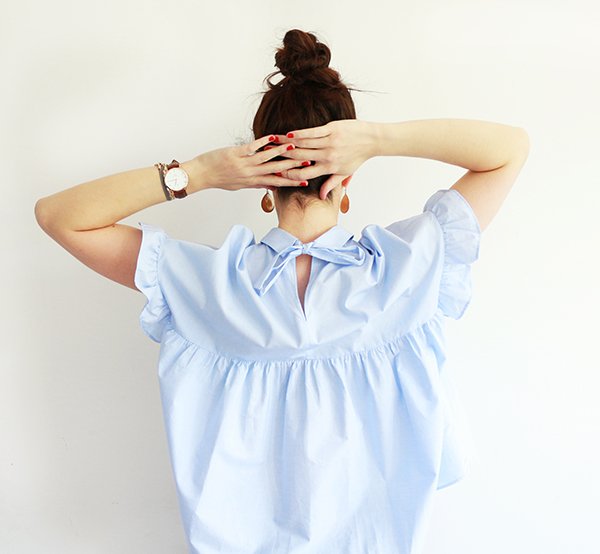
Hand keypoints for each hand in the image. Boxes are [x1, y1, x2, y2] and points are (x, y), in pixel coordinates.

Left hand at [190, 134, 307, 192]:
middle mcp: (250, 175)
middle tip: (307, 163)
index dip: (291, 182)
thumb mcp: (239, 185)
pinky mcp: (235, 154)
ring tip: (294, 147)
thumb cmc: (218, 179)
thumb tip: (270, 185)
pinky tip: (273, 137)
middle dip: (292, 167)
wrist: (200, 175)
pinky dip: (263, 142)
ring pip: (266, 159)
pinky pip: (252, 148)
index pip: (276, 183)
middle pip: (275, 171)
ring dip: (281, 152)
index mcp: (252, 182)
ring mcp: (243, 164)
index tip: (304, 180)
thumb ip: (255, 184)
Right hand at [276, 119, 377, 198]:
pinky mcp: (331, 129)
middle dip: (283, 158)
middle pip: (299, 159)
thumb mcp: (345, 173)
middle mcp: (327, 157)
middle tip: (268, 156)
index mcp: (329, 169)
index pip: (304, 175)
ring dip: (287, 144)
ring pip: (303, 144)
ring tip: (274, 143)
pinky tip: (288, 134)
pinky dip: (299, 133)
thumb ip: (331, 184)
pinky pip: (312, 132)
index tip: (277, 174)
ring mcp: (329, 143)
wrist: (372, 140)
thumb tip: (321, 196)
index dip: (289, 175)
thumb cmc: (358, 157)